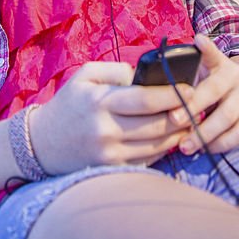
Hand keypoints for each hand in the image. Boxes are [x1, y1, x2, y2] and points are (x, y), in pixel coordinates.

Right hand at [29, 60, 193, 173]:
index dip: (172, 94)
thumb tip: (145, 75)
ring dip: (177, 134)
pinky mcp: (112, 169)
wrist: (42, 143)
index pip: (145, 99)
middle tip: (197, 107)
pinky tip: (170, 137)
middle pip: (156, 126)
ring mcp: (109, 154)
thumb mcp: (85, 75)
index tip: (189, 88)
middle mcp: (106, 130)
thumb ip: (117, 70)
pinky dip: (162, 149)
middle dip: (182, 116)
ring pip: (156, 146)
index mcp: (100, 102)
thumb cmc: (68, 103)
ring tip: (189, 122)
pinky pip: (147, 160)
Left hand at [168, 34, 238, 154]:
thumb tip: (154, 80)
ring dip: (205, 134)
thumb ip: (183, 72)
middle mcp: (236, 76)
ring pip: (229, 117)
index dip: (206, 48)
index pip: (212, 53)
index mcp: (219, 62)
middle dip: (192, 107)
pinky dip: (222, 144)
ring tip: (185, 145)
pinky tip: (206, 148)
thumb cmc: (208, 82)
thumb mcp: (198, 71)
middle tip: (172, 120)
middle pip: (215, 91)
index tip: (198, 40)